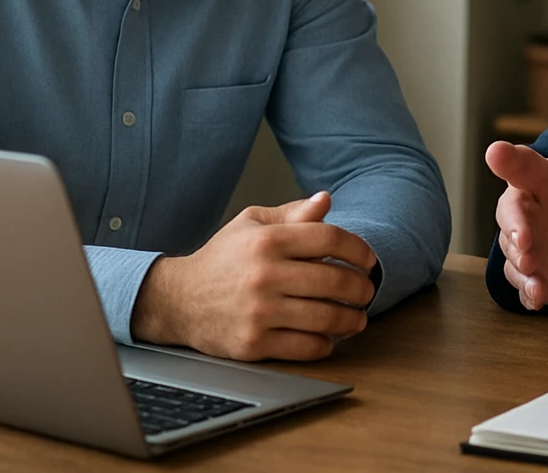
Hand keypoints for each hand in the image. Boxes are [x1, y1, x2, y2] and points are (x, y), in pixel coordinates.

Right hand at [130, 191, 377, 361]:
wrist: (178, 300)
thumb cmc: (222, 259)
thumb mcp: (252, 224)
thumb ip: (292, 214)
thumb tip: (326, 200)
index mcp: (267, 241)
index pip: (329, 239)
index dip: (358, 249)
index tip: (369, 259)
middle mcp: (264, 275)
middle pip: (334, 281)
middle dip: (361, 288)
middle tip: (367, 292)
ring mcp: (259, 312)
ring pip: (325, 318)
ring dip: (351, 319)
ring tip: (357, 317)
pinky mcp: (253, 344)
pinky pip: (305, 347)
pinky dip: (325, 344)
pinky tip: (329, 338)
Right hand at [485, 94, 547, 308]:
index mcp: (534, 179)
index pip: (519, 165)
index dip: (507, 159)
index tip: (496, 152)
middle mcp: (522, 211)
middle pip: (510, 215)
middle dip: (515, 227)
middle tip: (525, 238)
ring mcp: (523, 245)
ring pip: (514, 252)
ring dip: (522, 262)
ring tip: (535, 268)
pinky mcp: (530, 275)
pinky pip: (524, 284)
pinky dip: (529, 291)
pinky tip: (539, 295)